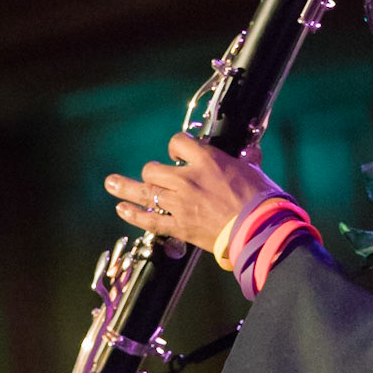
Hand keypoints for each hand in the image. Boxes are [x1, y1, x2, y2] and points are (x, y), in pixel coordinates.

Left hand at [105, 134, 279, 254]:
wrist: (259, 229)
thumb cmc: (261, 200)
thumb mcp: (254, 172)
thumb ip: (248, 160)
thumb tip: (252, 153)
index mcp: (206, 160)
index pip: (178, 143)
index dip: (175, 147)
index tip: (177, 154)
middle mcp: (187, 179)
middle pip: (154, 169)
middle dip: (154, 172)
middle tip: (156, 177)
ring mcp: (179, 203)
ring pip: (144, 191)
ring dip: (125, 187)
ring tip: (111, 183)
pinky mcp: (178, 226)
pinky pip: (149, 220)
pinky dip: (133, 214)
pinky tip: (121, 208)